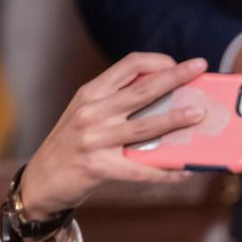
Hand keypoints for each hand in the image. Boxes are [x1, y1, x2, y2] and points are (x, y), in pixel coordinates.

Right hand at [22, 53, 207, 218]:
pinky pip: (142, 170)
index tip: (178, 64)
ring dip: (176, 119)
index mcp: (91, 93)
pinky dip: (166, 172)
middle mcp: (92, 112)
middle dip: (175, 77)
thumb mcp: (87, 114)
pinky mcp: (99, 167)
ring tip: (199, 114)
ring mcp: (95, 139)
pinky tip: (186, 172)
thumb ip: (116, 103)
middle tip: (200, 67)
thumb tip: (167, 101)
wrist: (42, 179)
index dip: (157, 61)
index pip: (128, 65)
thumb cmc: (73, 145)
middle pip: (142, 90)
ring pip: (145, 126)